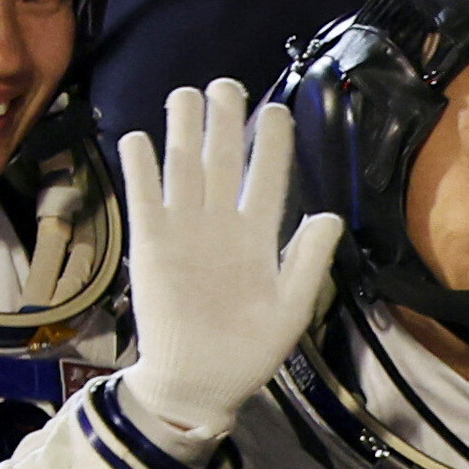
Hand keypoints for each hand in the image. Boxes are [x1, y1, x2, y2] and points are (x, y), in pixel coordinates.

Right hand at [117, 81, 341, 443]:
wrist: (198, 384)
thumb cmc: (249, 351)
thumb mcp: (291, 309)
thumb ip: (308, 262)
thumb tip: (330, 215)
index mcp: (258, 235)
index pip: (267, 178)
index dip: (272, 144)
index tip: (277, 110)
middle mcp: (221, 224)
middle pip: (223, 160)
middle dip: (225, 121)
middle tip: (226, 84)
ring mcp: (184, 231)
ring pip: (184, 169)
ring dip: (184, 131)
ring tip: (186, 93)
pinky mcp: (151, 244)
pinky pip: (144, 197)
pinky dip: (140, 167)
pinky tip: (139, 137)